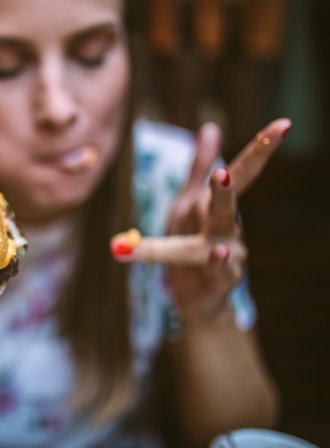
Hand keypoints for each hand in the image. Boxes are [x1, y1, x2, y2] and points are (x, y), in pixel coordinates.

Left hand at [112, 118, 290, 322]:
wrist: (197, 298)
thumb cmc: (192, 246)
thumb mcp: (189, 204)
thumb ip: (198, 167)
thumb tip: (210, 128)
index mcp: (215, 207)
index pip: (240, 174)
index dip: (260, 149)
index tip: (284, 124)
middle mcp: (228, 228)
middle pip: (228, 203)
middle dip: (230, 185)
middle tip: (223, 171)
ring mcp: (229, 255)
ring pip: (222, 236)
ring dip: (220, 220)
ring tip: (219, 205)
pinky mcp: (220, 282)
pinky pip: (217, 272)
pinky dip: (217, 263)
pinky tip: (218, 252)